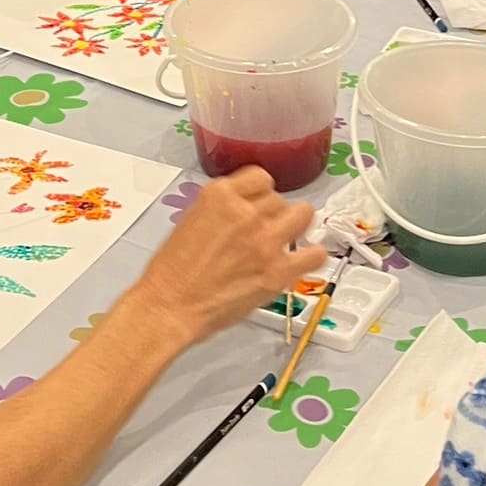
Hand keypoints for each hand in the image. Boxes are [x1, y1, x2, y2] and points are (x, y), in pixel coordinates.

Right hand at [137, 167, 323, 346]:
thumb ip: (223, 208)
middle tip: (264, 230)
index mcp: (219, 195)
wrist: (171, 307)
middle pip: (279, 199)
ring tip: (288, 238)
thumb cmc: (173, 271)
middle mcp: (245, 212)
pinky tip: (304, 259)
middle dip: (273, 214)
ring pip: (303, 215)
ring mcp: (265, 241)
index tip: (258, 204)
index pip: (260, 178)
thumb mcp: (191, 219)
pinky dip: (313, 255)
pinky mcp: (278, 271)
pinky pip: (315, 254)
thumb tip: (244, 210)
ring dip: (296, 225)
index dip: (260, 193)